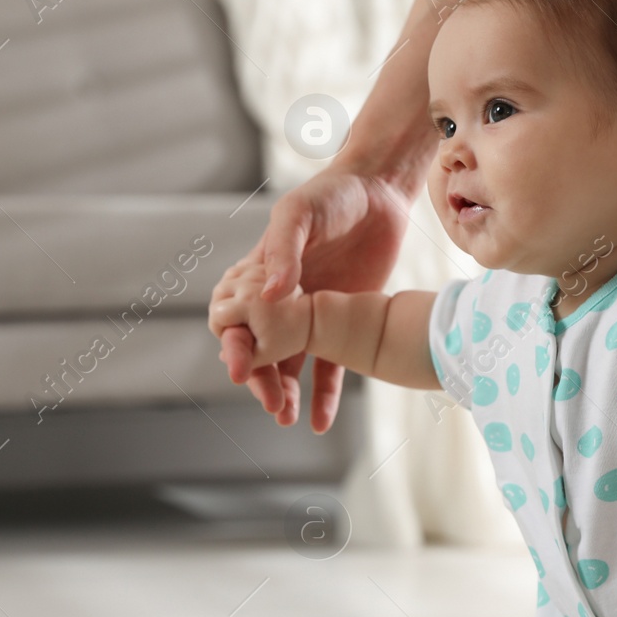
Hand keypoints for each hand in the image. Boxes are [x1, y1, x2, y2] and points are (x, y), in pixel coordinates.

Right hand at [211, 161, 415, 431]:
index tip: (240, 369)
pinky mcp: (345, 324)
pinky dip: (324, 394)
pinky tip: (320, 422)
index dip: (235, 347)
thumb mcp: (300, 213)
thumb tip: (271, 295)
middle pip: (260, 350)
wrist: (382, 194)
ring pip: (289, 364)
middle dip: (260, 379)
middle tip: (271, 404)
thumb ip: (283, 250)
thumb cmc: (332, 194)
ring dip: (284, 393)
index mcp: (259, 276)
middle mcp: (281, 302)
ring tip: (285, 418)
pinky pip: (332, 365)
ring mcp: (313, 316)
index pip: (235, 321)